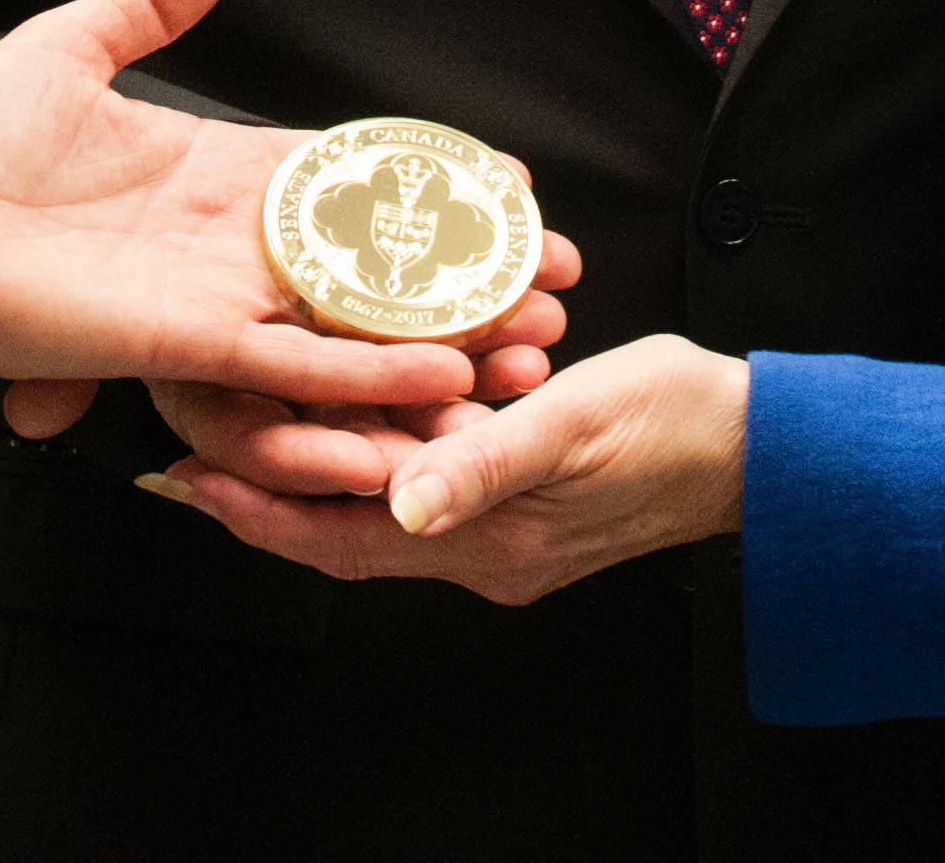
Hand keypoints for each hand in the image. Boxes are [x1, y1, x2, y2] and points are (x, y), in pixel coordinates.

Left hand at [0, 0, 568, 436]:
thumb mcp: (68, 48)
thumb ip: (148, 1)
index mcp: (221, 174)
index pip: (350, 176)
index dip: (432, 180)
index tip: (510, 182)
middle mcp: (235, 246)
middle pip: (377, 260)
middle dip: (466, 273)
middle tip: (554, 274)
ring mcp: (217, 299)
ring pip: (355, 323)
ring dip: (443, 332)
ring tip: (527, 337)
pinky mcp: (186, 343)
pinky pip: (291, 367)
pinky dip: (364, 374)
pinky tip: (436, 373)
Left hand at [153, 333, 747, 603]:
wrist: (759, 447)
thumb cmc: (678, 424)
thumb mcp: (575, 424)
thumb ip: (486, 462)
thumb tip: (403, 503)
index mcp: (485, 541)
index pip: (336, 540)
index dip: (255, 509)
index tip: (185, 475)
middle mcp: (479, 549)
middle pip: (340, 524)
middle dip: (265, 479)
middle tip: (193, 427)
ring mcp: (498, 527)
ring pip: (378, 497)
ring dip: (321, 455)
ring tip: (250, 405)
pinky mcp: (517, 497)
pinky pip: (426, 475)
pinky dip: (386, 439)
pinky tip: (357, 395)